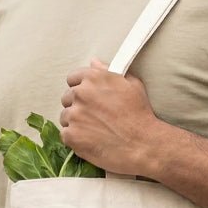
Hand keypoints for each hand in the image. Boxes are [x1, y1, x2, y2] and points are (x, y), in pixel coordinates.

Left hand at [60, 59, 159, 175]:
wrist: (142, 144)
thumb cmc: (140, 114)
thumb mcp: (131, 84)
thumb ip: (108, 71)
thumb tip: (93, 62)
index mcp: (93, 78)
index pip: (73, 78)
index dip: (80, 87)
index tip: (87, 97)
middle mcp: (80, 94)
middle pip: (67, 98)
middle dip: (77, 105)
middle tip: (93, 116)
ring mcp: (74, 115)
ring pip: (65, 117)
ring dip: (75, 122)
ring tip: (94, 129)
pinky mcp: (71, 135)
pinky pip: (65, 134)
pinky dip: (75, 138)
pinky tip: (90, 140)